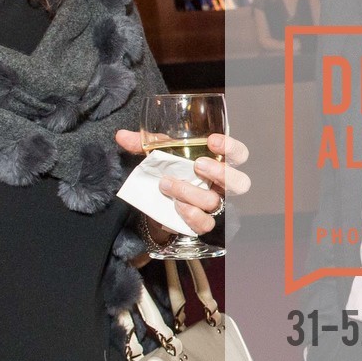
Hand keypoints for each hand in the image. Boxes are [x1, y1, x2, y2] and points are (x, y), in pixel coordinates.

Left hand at [113, 130, 251, 235]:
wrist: (160, 204)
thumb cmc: (169, 172)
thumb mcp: (159, 155)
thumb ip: (143, 145)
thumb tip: (121, 136)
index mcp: (218, 163)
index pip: (238, 154)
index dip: (231, 147)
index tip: (211, 140)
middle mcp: (222, 186)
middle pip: (240, 183)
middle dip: (221, 173)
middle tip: (198, 165)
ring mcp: (215, 206)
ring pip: (216, 202)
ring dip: (191, 192)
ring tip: (167, 184)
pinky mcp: (204, 224)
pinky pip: (205, 223)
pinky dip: (191, 214)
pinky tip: (177, 206)